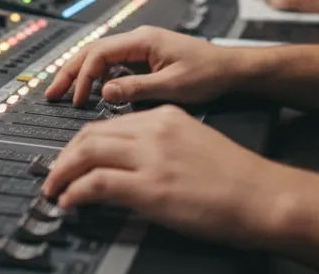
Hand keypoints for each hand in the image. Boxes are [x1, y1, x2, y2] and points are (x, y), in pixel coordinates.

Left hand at [41, 105, 288, 247]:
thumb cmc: (239, 179)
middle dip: (64, 155)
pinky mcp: (151, 187)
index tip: (73, 158)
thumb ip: (162, 147)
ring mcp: (152, 157)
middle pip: (91, 133)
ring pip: (86, 152)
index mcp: (167, 116)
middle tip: (53, 175)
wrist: (264, 195)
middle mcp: (155, 130)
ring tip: (54, 189)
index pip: (110, 122)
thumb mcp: (195, 145)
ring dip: (62, 172)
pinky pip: (97, 183)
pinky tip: (70, 202)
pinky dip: (75, 192)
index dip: (83, 142)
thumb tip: (132, 166)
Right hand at [43, 26, 240, 107]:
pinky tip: (94, 93)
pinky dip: (99, 77)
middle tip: (52, 93)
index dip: (83, 76)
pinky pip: (114, 65)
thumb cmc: (209, 74)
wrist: (232, 70)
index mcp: (143, 40)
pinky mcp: (146, 59)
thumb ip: (137, 89)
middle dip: (70, 71)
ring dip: (82, 74)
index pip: (99, 53)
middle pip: (93, 51)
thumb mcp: (173, 86)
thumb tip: (105, 92)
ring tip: (66, 94)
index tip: (77, 99)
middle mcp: (139, 39)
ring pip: (101, 58)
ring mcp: (142, 49)